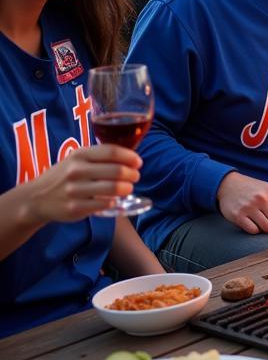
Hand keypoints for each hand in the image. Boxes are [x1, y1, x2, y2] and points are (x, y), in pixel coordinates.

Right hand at [24, 144, 141, 223]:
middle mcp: (76, 171)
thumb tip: (131, 157)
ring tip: (128, 188)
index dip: (130, 157)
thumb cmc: (64, 175)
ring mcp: (74, 190)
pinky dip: (113, 202)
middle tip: (135, 177)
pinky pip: (104, 204)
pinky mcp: (75, 208)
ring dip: (126, 188)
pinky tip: (114, 200)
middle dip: (132, 174)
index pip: (112, 152)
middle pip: (116, 171)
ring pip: (113, 189)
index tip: (138, 162)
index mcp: (79, 155)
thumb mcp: (77, 159)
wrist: (36, 198)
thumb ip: (99, 156)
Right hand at [216, 172, 267, 240]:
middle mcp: (262, 198)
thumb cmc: (251, 189)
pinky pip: (253, 230)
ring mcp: (250, 207)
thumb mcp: (267, 190)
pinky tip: (253, 225)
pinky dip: (256, 231)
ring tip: (264, 227)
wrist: (227, 184)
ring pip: (267, 228)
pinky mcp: (238, 215)